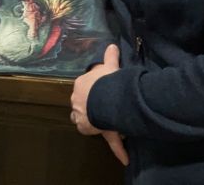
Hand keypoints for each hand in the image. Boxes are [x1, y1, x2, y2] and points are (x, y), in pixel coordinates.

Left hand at [70, 45, 127, 165]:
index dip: (90, 93)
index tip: (100, 93)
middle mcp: (78, 102)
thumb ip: (110, 56)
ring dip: (95, 125)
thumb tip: (112, 45)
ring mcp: (83, 117)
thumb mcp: (110, 66)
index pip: (82, 90)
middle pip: (81, 107)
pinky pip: (107, 139)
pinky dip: (117, 148)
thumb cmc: (106, 80)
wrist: (104, 96)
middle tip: (104, 109)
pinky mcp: (92, 130)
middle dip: (89, 109)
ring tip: (108, 125)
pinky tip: (125, 158)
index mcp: (80, 86)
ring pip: (88, 123)